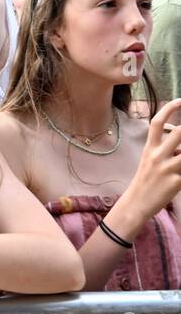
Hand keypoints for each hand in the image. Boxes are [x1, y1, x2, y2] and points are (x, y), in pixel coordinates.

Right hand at [122, 98, 180, 220]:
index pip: (156, 122)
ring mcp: (167, 169)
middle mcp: (157, 156)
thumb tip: (180, 142)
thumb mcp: (149, 161)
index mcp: (149, 148)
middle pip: (178, 132)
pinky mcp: (176, 182)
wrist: (137, 204)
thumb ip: (166, 150)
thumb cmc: (146, 181)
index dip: (169, 109)